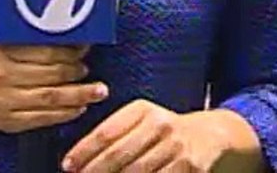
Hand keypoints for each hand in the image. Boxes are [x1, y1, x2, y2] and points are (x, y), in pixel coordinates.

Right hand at [0, 43, 105, 133]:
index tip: (84, 48)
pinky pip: (41, 119)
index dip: (68, 51)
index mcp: (1, 54)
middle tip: (91, 70)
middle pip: (50, 75)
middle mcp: (3, 78)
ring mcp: (5, 102)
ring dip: (78, 95)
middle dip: (77, 73)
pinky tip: (78, 109)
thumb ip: (26, 44)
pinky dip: (63, 115)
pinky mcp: (8, 122)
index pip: (43, 52)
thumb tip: (64, 41)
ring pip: (50, 99)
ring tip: (96, 91)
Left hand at [62, 103, 230, 172]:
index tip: (67, 165)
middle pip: (119, 154)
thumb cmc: (163, 130)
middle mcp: (160, 124)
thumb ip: (115, 134)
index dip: (84, 151)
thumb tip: (79, 158)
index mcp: (142, 110)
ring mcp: (176, 146)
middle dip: (95, 170)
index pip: (106, 131)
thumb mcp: (141, 120)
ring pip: (137, 171)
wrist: (209, 134)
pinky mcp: (189, 166)